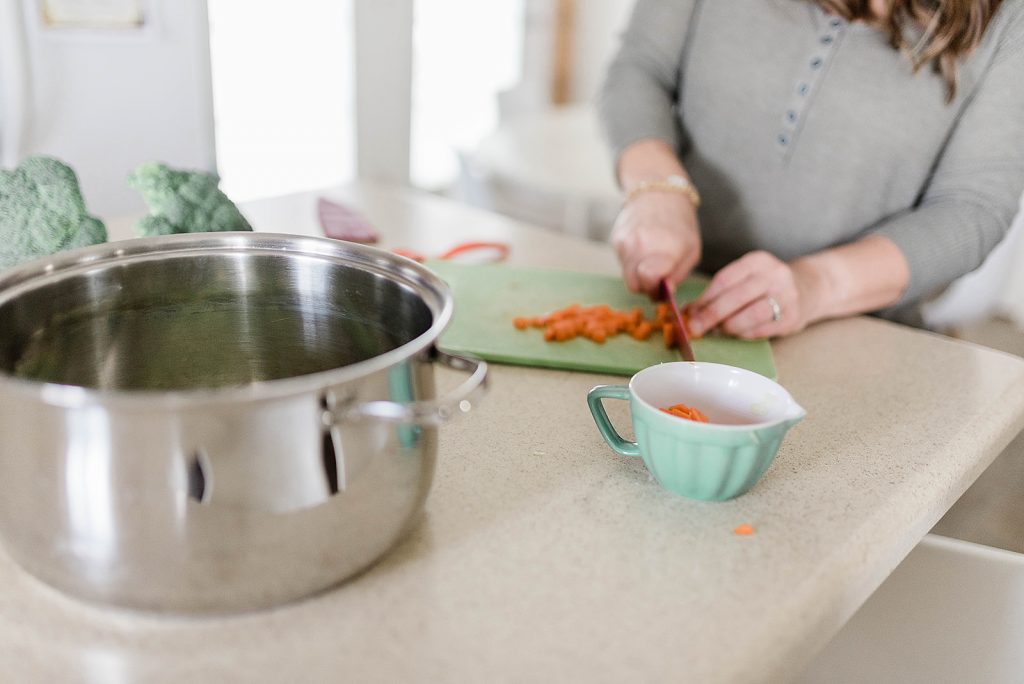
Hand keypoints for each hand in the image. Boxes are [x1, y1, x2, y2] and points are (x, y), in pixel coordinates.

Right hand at [611, 192, 700, 297]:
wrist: (660, 192)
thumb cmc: (681, 224)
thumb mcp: (692, 251)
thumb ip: (677, 276)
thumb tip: (664, 294)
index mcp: (664, 248)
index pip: (648, 281)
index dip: (655, 290)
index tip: (664, 287)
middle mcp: (641, 244)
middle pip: (634, 285)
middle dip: (646, 286)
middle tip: (659, 275)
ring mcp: (625, 241)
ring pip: (626, 275)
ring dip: (638, 274)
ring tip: (651, 258)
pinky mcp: (615, 239)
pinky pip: (622, 262)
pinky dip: (632, 261)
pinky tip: (642, 247)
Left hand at [687, 251, 823, 338]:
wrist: (810, 287)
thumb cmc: (767, 285)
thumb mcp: (746, 278)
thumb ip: (721, 292)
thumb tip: (689, 311)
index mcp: (758, 261)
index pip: (725, 279)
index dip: (704, 298)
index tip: (689, 312)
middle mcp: (775, 275)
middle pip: (736, 297)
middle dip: (712, 315)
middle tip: (695, 328)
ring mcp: (787, 296)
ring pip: (751, 314)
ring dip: (729, 326)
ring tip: (719, 331)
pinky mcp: (793, 317)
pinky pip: (763, 329)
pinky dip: (745, 334)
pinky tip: (737, 334)